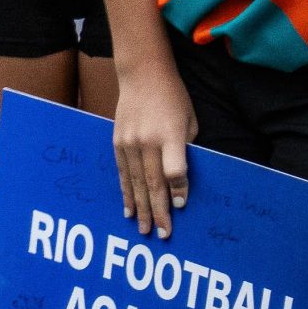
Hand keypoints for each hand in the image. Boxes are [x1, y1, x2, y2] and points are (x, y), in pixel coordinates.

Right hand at [113, 56, 194, 237]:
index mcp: (170, 135)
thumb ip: (186, 148)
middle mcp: (146, 141)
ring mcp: (128, 142)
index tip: (181, 207)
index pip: (174, 170)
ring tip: (145, 229)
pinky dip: (126, 193)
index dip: (178, 190)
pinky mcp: (117, 142)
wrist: (142, 75)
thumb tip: (181, 178)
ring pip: (134, 182)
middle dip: (159, 210)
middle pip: (152, 182)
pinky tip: (129, 210)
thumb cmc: (174, 98)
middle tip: (163, 234)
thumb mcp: (190, 121)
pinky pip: (122, 173)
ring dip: (141, 208)